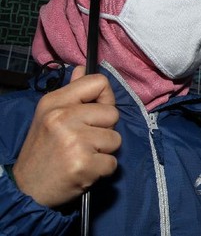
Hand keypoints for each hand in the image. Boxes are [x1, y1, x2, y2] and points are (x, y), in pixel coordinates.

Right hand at [13, 66, 120, 207]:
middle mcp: (63, 117)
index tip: (96, 112)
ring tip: (82, 156)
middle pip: (112, 113)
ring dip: (103, 151)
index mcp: (55, 102)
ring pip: (115, 139)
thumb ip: (71, 93)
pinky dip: (102, 170)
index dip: (105, 98)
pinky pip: (113, 162)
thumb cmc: (43, 150)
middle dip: (104, 129)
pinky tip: (84, 170)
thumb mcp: (49, 115)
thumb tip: (83, 68)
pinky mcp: (84, 164)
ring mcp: (74, 141)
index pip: (99, 83)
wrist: (26, 189)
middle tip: (84, 142)